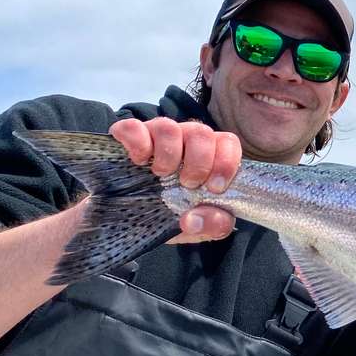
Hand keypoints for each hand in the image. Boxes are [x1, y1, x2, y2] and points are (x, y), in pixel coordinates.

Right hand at [109, 117, 240, 243]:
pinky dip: (137, 142)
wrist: (132, 223)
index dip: (226, 162)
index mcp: (210, 157)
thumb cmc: (174, 217)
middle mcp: (186, 141)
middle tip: (187, 184)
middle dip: (198, 162)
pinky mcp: (127, 138)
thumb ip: (214, 225)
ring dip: (168, 154)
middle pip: (201, 132)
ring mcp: (156, 137)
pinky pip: (133, 127)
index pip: (228, 142)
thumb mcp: (201, 228)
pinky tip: (138, 161)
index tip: (214, 187)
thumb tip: (194, 220)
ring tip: (161, 175)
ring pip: (169, 127)